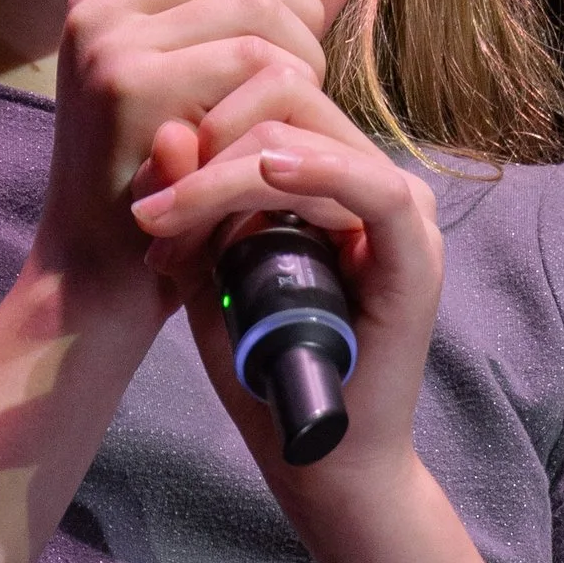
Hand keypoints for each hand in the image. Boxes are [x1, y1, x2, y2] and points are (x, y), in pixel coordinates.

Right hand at [34, 0, 357, 300]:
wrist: (100, 277)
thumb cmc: (162, 182)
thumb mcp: (207, 88)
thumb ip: (270, 21)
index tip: (275, 4)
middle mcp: (99, 5)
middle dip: (299, 14)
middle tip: (297, 85)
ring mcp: (111, 43)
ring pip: (260, 6)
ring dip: (302, 62)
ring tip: (285, 118)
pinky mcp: (132, 88)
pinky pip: (254, 61)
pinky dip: (286, 101)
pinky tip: (269, 144)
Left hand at [130, 98, 445, 485]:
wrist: (314, 459)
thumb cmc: (262, 368)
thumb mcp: (207, 273)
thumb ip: (190, 207)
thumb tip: (164, 128)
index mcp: (328, 178)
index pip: (268, 103)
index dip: (201, 131)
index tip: (149, 201)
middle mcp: (369, 185)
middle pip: (288, 105)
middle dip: (206, 152)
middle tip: (154, 219)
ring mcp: (400, 218)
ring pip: (310, 142)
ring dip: (226, 174)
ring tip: (171, 225)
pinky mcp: (414, 258)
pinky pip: (375, 190)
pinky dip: (319, 172)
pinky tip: (268, 172)